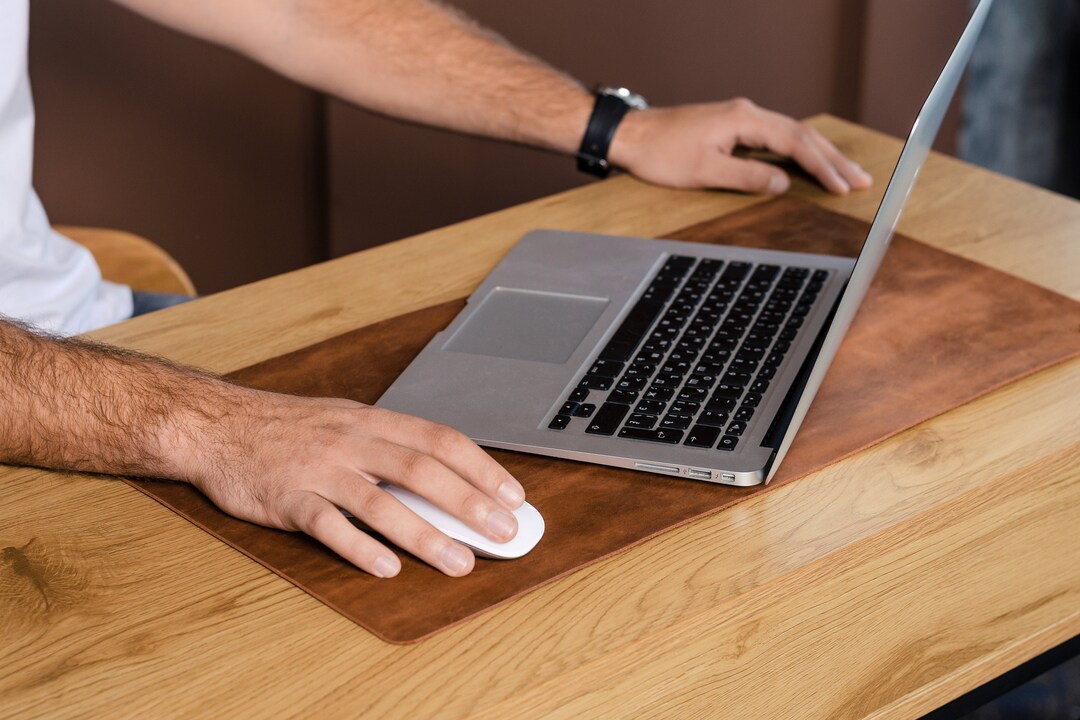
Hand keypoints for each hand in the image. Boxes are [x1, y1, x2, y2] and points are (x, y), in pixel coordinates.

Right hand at [178, 389, 524, 578]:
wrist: (218, 424)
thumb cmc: (291, 427)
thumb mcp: (347, 421)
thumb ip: (392, 448)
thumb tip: (449, 483)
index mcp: (372, 420)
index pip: (440, 440)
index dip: (482, 468)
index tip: (513, 495)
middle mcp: (351, 442)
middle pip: (421, 471)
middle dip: (468, 503)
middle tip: (503, 532)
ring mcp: (319, 470)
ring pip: (380, 503)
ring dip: (425, 535)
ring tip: (458, 561)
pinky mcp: (287, 499)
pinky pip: (327, 525)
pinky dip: (359, 547)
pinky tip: (387, 567)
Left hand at [609, 98, 871, 194]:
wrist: (632, 136)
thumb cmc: (661, 154)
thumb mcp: (704, 172)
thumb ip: (746, 178)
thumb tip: (783, 183)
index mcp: (744, 120)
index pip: (795, 143)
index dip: (822, 167)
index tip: (843, 186)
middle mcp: (748, 113)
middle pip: (801, 135)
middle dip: (833, 159)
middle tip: (862, 180)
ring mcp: (741, 118)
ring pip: (792, 134)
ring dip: (820, 155)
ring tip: (846, 174)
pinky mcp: (734, 126)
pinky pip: (776, 137)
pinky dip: (798, 151)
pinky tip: (810, 163)